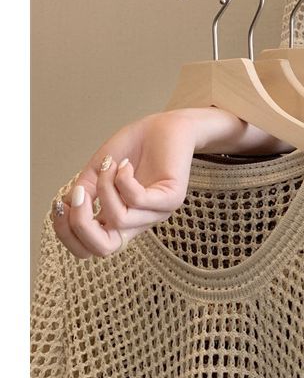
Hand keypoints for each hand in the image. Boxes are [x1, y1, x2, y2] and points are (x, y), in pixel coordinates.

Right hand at [50, 110, 198, 258]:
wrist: (162, 128)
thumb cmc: (131, 150)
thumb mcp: (96, 173)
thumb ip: (82, 193)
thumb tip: (66, 207)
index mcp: (118, 221)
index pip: (91, 249)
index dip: (68, 235)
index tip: (59, 205)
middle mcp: (138, 222)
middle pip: (105, 249)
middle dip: (81, 224)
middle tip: (79, 193)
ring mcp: (156, 213)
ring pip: (119, 218)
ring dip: (104, 187)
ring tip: (109, 164)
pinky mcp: (171, 198)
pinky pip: (138, 199)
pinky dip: (123, 180)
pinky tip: (125, 164)